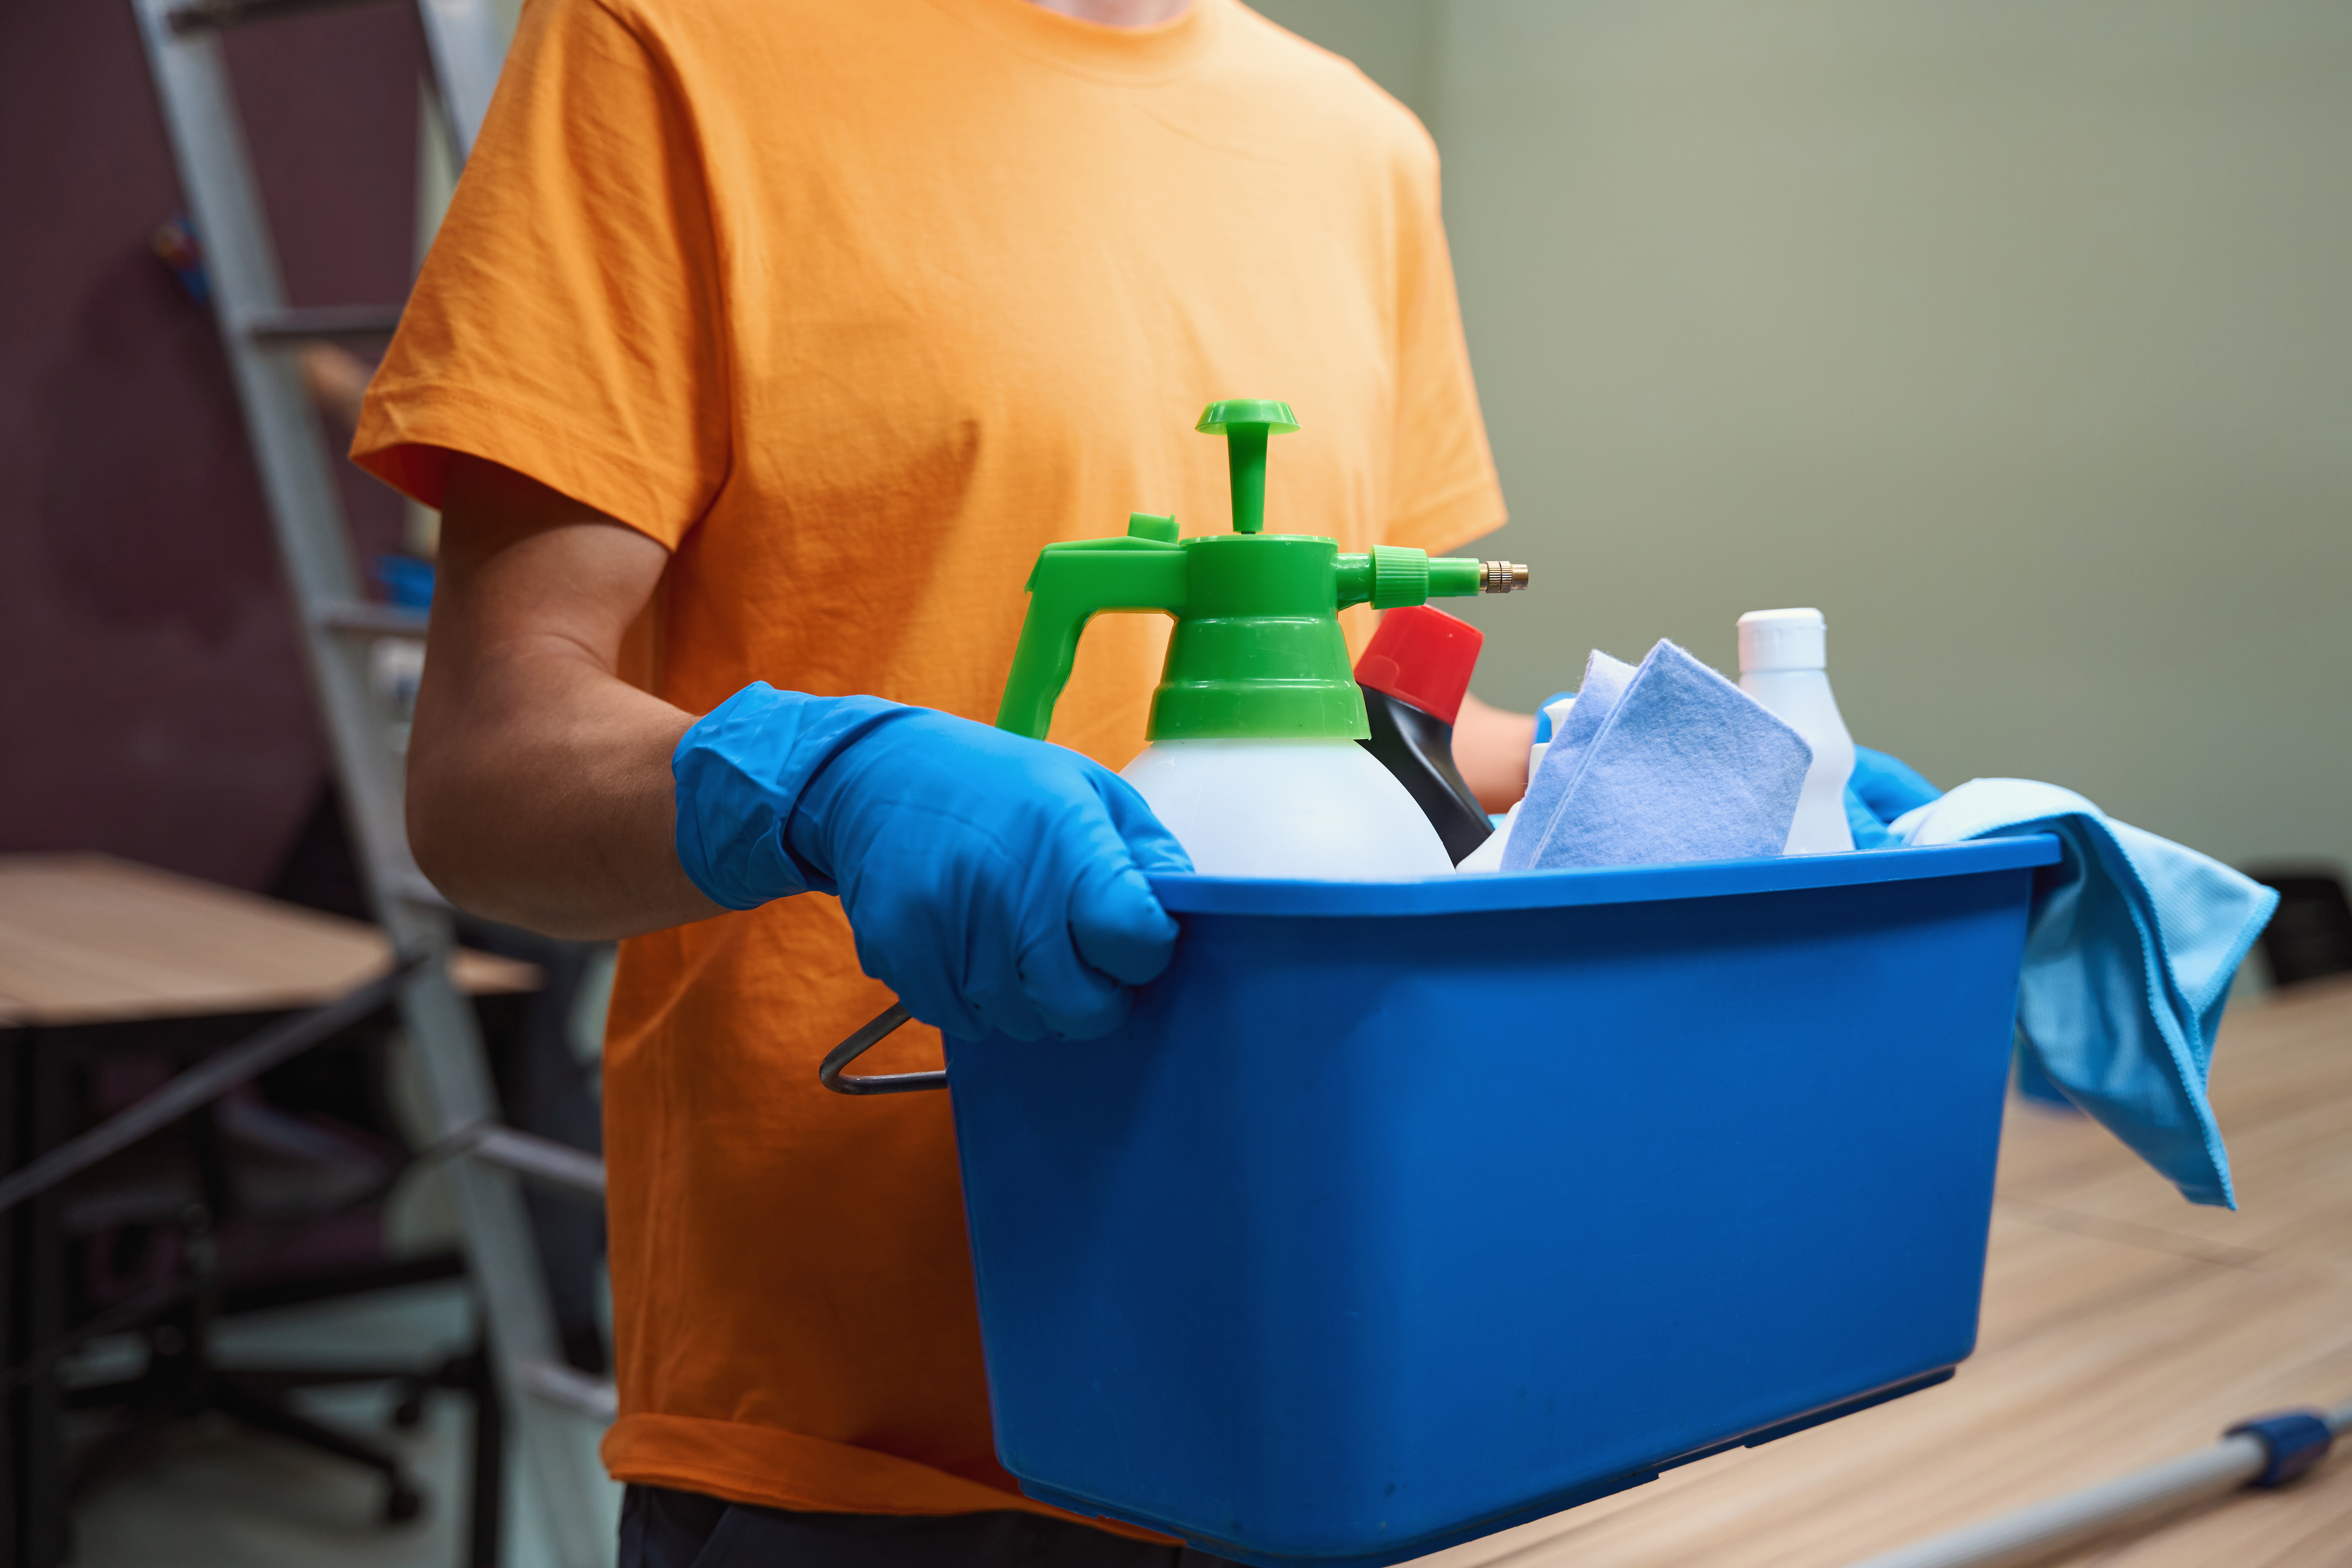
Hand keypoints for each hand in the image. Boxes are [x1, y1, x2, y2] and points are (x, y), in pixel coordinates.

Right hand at [673, 684, 1190, 1040]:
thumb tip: (1188, 914)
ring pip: (1023, 1024)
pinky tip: (971, 947)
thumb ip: (1148, 854)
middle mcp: (1007, 893)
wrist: (876, 775)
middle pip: (1082, 1008)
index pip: (1135, 941)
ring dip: (1032, 999)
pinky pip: (964, 1021)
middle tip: (1079, 958)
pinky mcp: (902, 958)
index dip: (1143, 953)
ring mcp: (948, 932)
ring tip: (1015, 940)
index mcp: (1066, 843)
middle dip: (1094, 996)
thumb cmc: (998, 783)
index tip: (1129, 937)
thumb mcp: (1089, 789)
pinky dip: (977, 999)